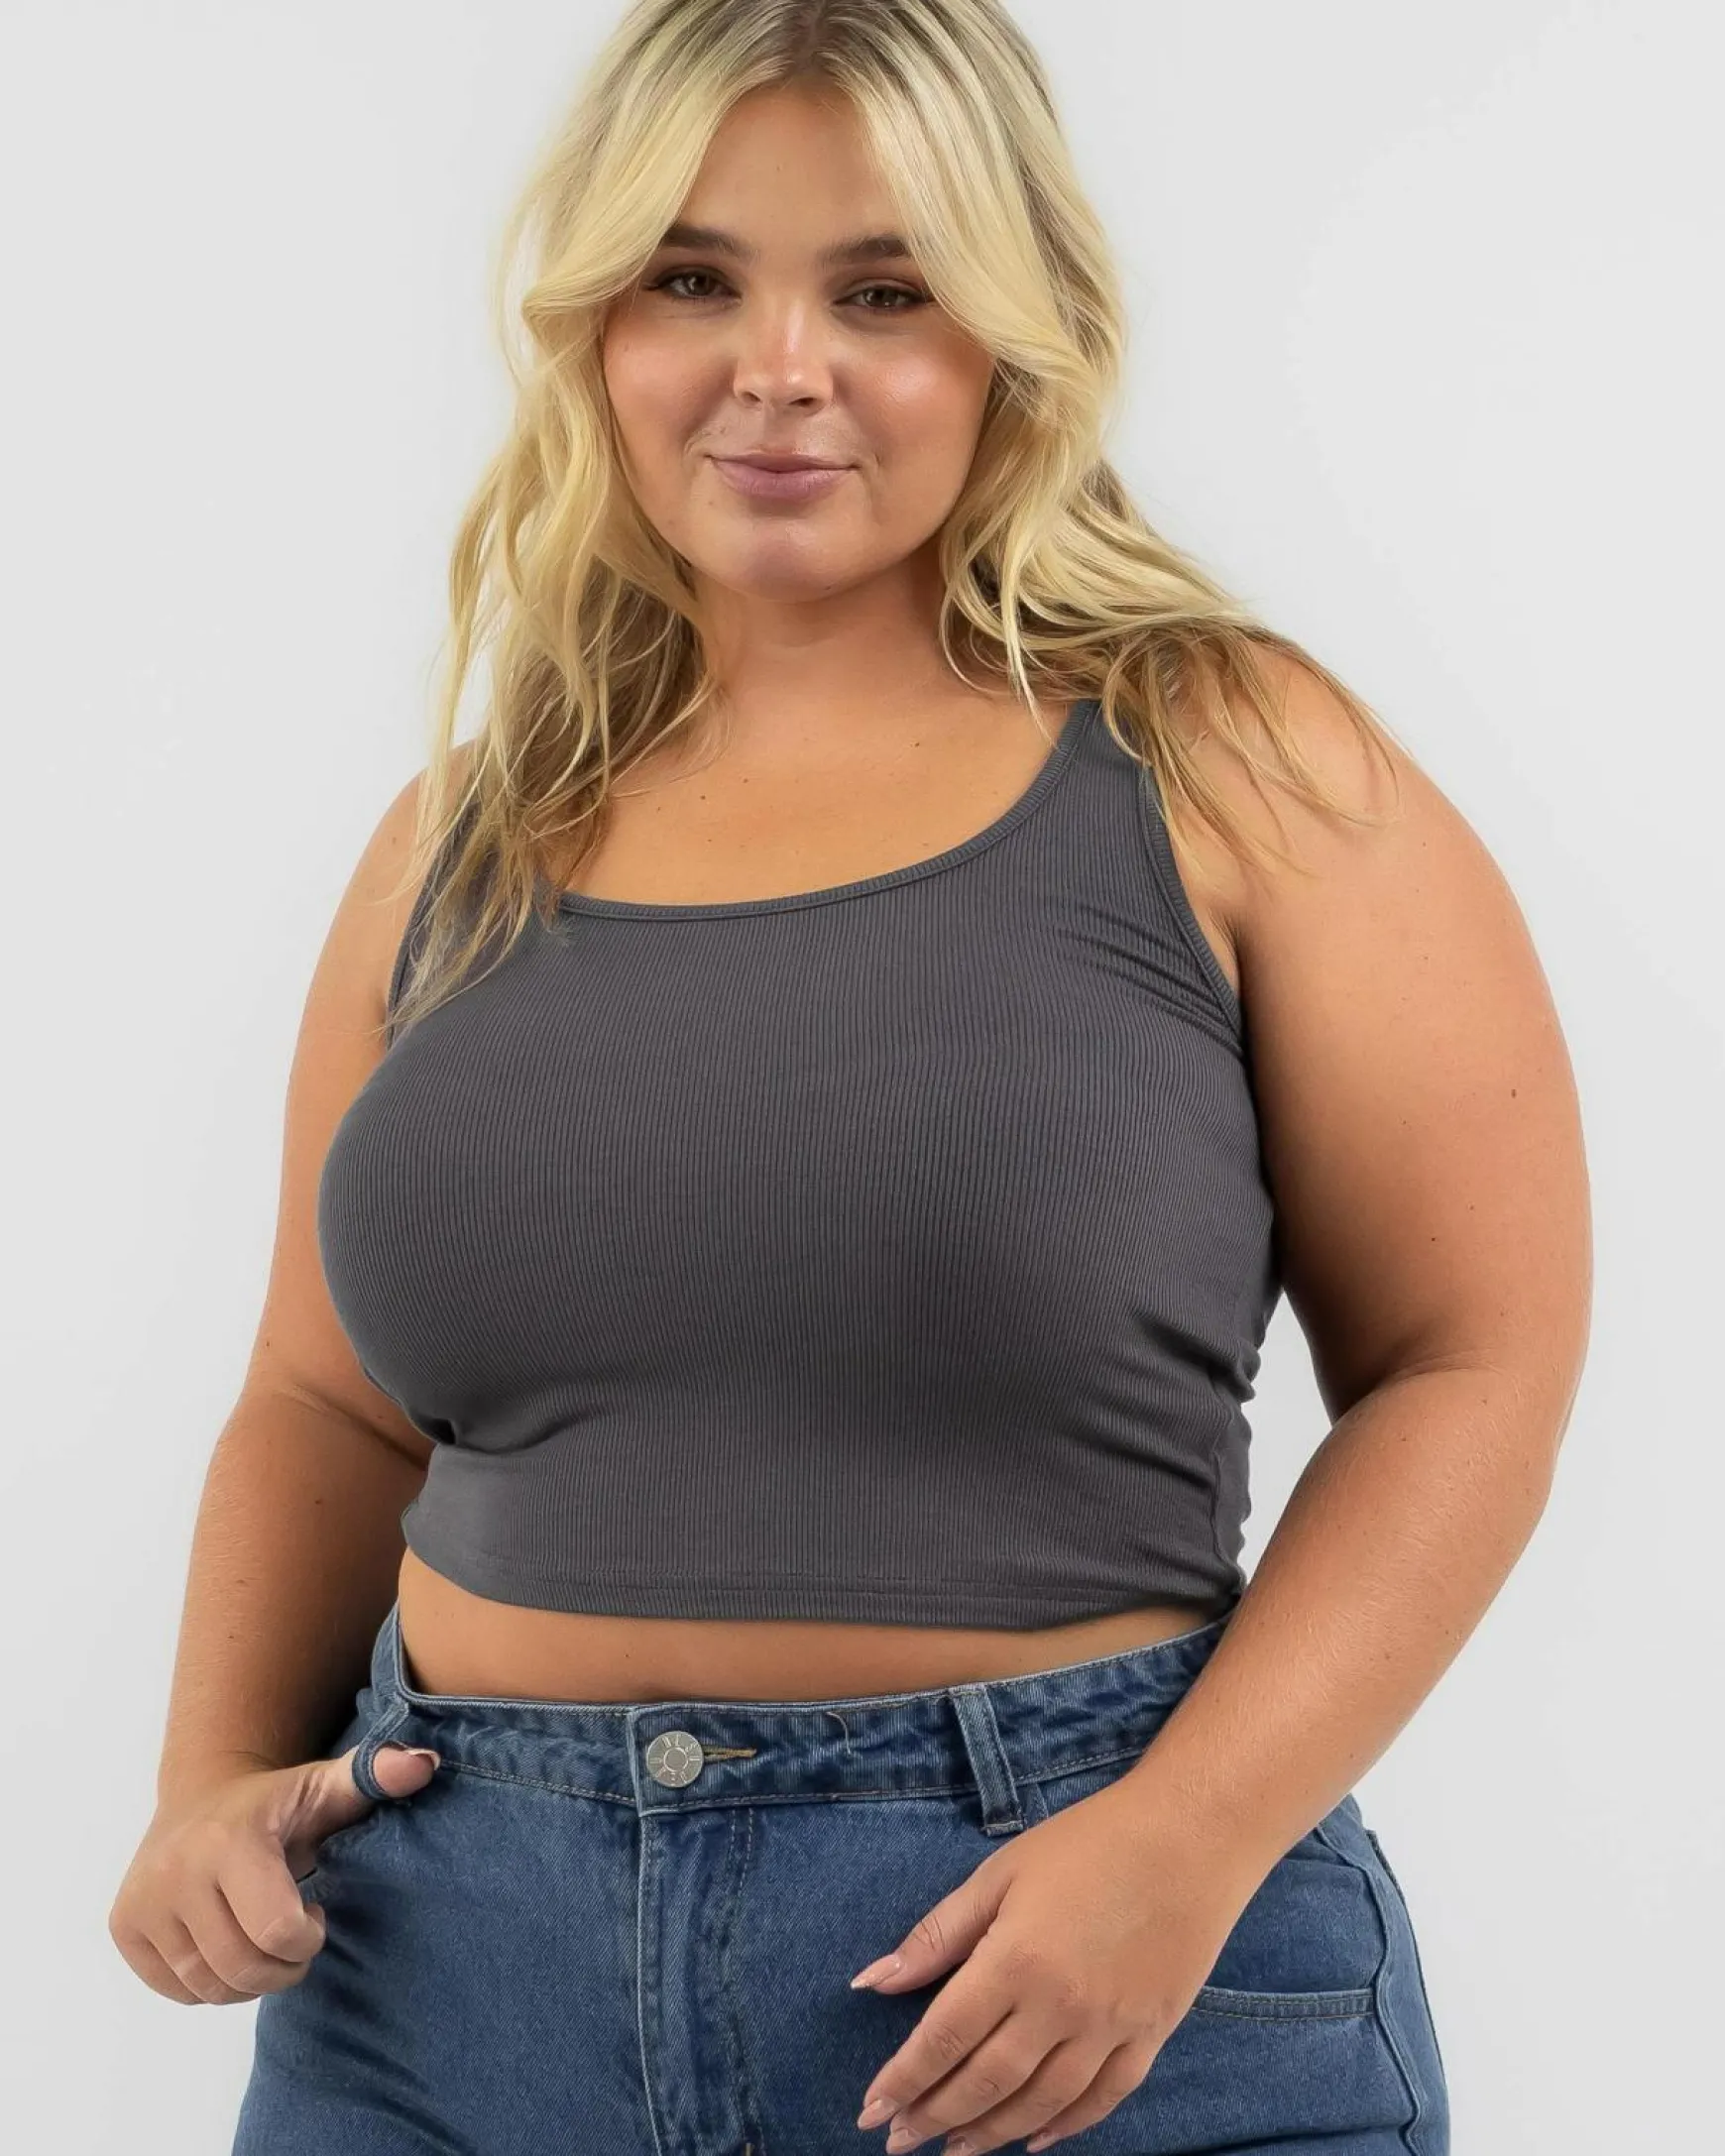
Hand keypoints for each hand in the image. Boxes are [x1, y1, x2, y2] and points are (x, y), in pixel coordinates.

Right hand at [107, 1739, 438, 2004]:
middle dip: (282, 1967)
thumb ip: (374, 1776)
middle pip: (242, 1967)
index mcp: (231, 1841)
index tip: (316, 1912)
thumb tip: (422, 1765)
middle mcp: (176, 1870)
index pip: (276, 1932)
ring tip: (263, 1938)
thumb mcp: (326, 1786)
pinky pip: (177, 1990)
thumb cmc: (279, 1801)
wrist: (203, 1793)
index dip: (307, 1938)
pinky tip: (227, 1942)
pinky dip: (209, 1983)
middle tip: (294, 1938)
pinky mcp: (124, 1926)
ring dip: (247, 1979)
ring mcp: (143, 1901)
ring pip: (208, 1986)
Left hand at [850, 1776, 1261, 2154]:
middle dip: (934, 2117)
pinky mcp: (1150, 2036)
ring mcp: (1110, 2028)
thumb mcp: (1001, 1873)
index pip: (944, 2038)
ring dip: (991, 2133)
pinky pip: (1102, 2101)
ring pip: (1041, 2105)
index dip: (903, 2080)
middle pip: (986, 2083)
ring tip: (954, 2150)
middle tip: (900, 2140)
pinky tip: (1034, 2140)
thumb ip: (938, 1934)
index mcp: (1016, 1960)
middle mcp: (1060, 2007)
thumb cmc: (1088, 1843)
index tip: (871, 2111)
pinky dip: (1065, 2128)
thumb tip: (873, 1981)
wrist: (1190, 1836)